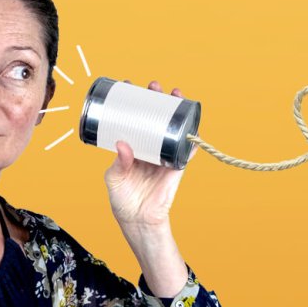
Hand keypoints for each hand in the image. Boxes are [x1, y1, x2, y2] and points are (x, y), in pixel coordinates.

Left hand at [104, 80, 196, 233]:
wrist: (138, 220)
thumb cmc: (122, 198)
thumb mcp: (114, 178)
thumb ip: (118, 162)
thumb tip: (123, 144)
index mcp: (133, 146)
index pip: (133, 118)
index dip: (132, 102)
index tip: (129, 86)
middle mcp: (149, 146)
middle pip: (155, 118)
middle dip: (156, 100)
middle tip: (153, 87)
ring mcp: (164, 155)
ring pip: (172, 128)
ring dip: (176, 111)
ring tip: (175, 95)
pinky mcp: (176, 167)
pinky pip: (187, 151)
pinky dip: (192, 140)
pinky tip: (193, 127)